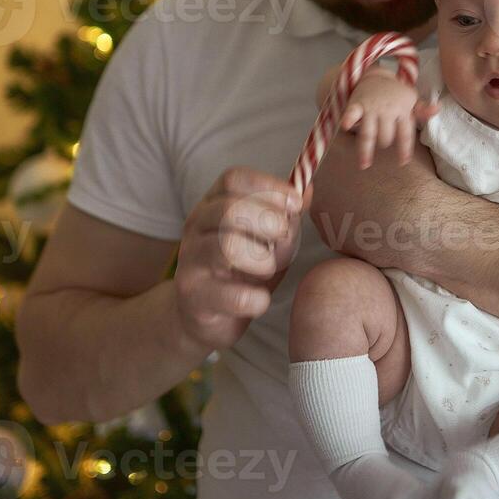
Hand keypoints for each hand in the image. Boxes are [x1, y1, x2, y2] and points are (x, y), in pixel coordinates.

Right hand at [174, 167, 309, 350]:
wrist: (203, 319)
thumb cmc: (241, 272)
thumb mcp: (266, 240)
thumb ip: (285, 216)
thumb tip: (308, 190)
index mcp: (211, 205)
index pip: (233, 179)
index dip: (269, 186)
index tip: (296, 203)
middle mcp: (195, 229)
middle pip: (229, 208)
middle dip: (268, 221)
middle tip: (282, 239)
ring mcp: (190, 263)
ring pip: (229, 246)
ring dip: (262, 260)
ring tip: (267, 270)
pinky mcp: (195, 299)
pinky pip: (237, 296)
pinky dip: (259, 299)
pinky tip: (259, 300)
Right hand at [338, 70, 438, 169]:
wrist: (374, 75)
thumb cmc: (395, 93)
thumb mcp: (411, 99)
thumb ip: (422, 110)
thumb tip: (438, 109)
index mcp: (403, 110)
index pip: (406, 134)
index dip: (404, 149)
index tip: (403, 162)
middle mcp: (387, 110)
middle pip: (386, 136)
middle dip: (384, 143)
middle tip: (383, 143)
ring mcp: (371, 107)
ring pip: (369, 132)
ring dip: (365, 150)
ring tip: (364, 165)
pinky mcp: (356, 103)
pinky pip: (352, 113)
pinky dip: (348, 118)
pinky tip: (345, 126)